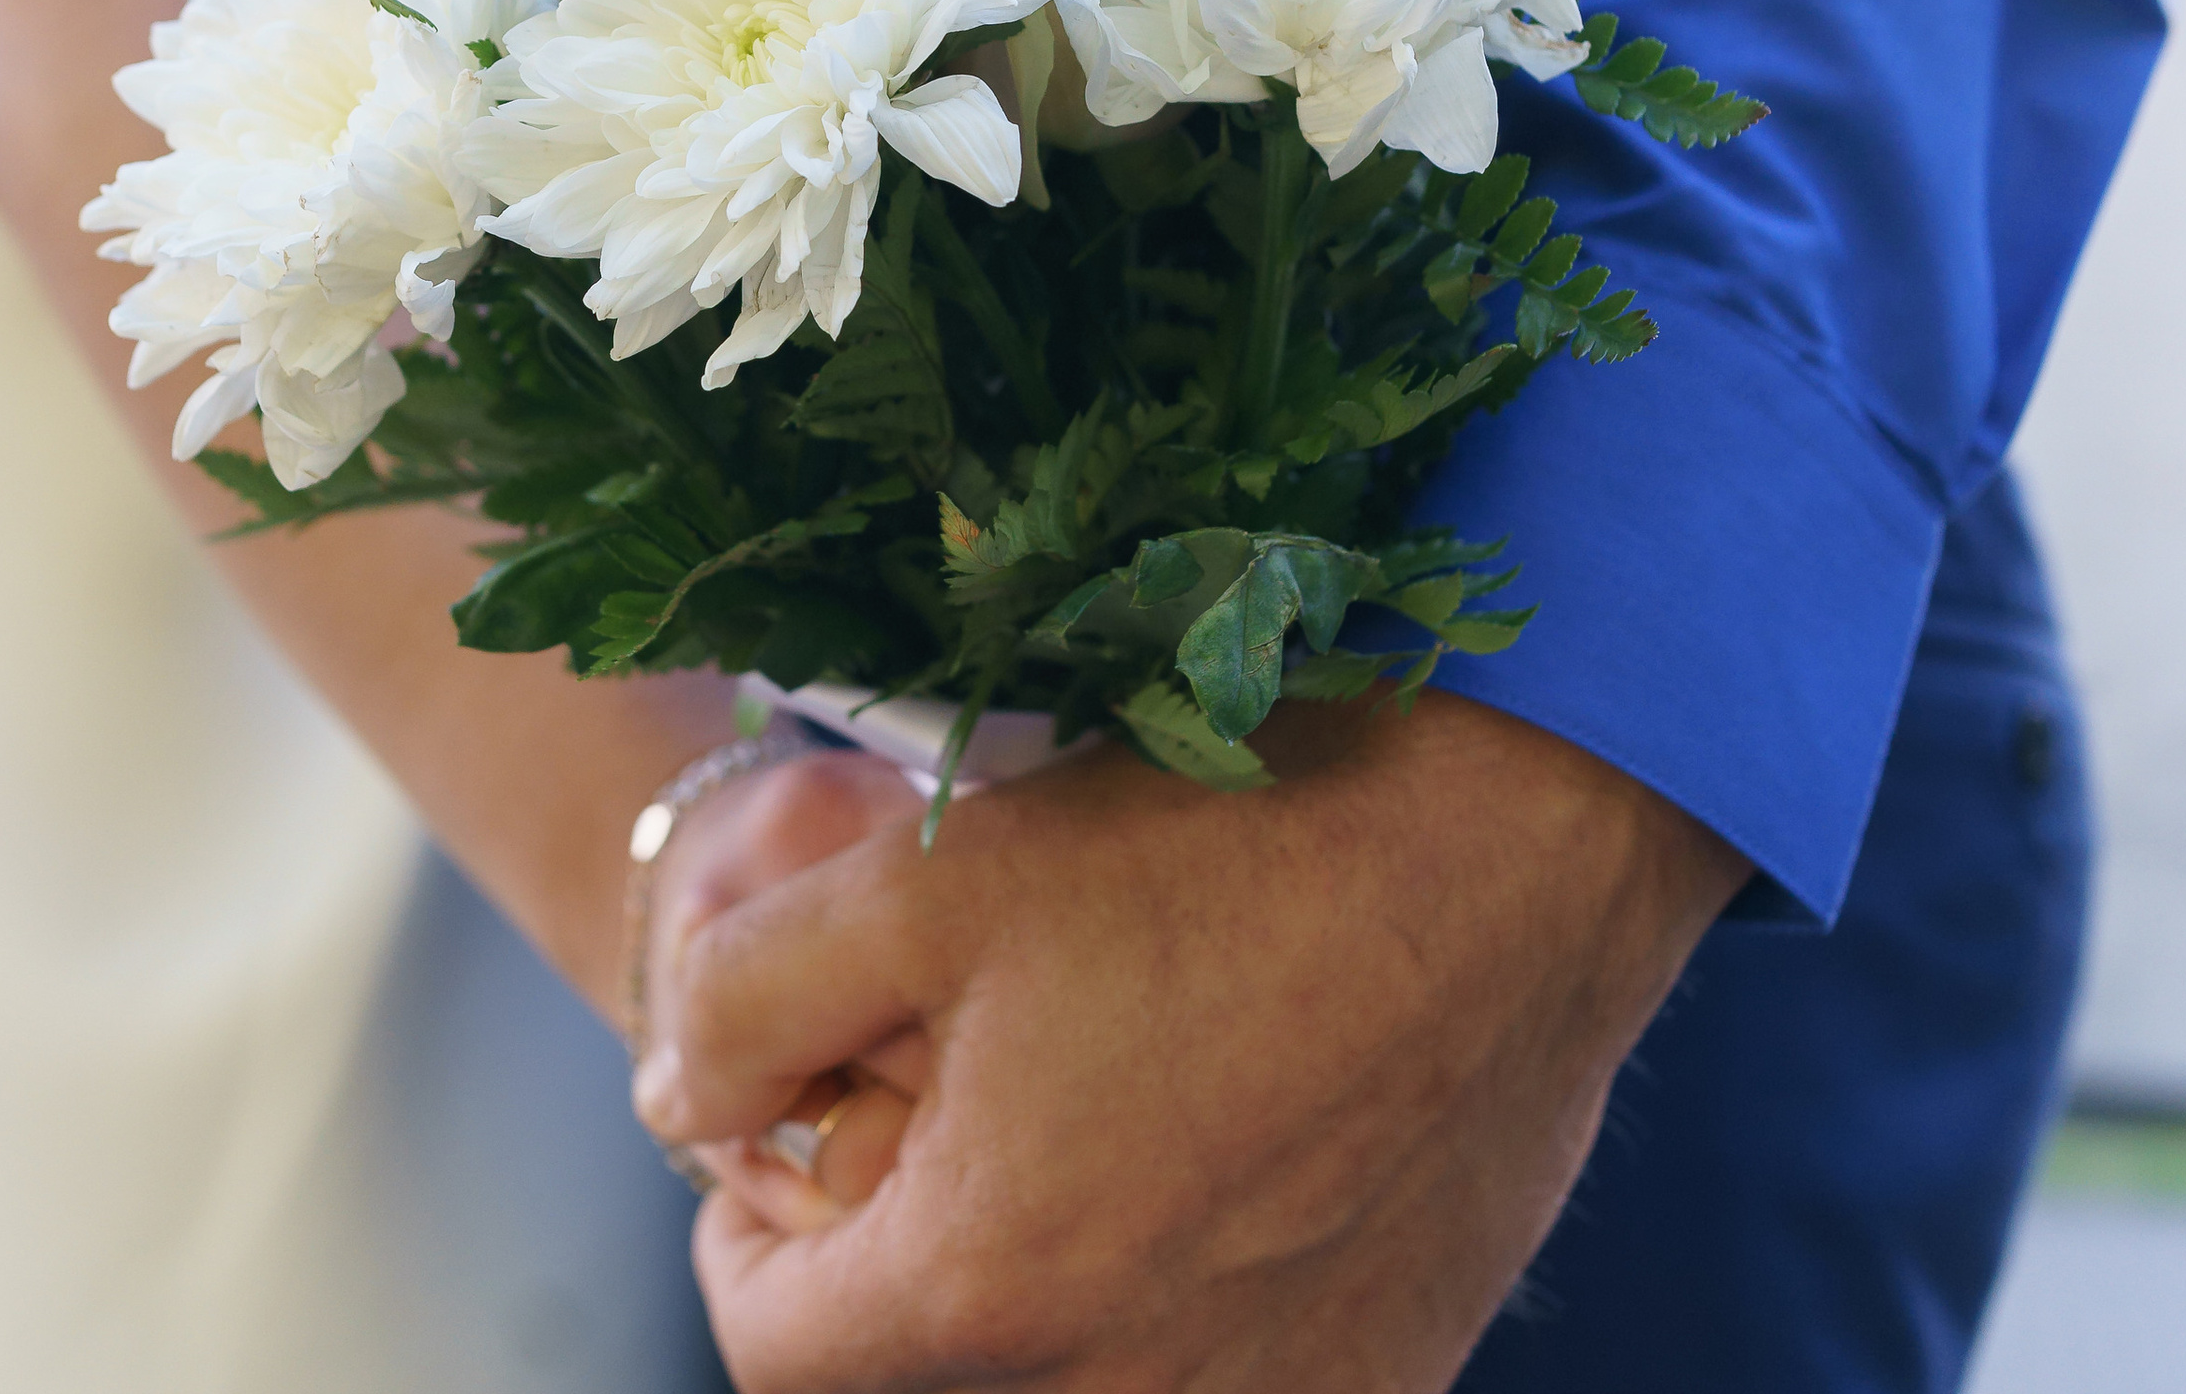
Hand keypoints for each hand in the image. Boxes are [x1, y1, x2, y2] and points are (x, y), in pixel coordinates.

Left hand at [639, 693, 1748, 1392]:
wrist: (1512, 847)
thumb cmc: (1218, 844)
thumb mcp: (925, 871)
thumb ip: (744, 1002)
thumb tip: (673, 1103)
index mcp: (997, 1293)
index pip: (777, 1354)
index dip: (743, 1240)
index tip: (777, 1153)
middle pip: (938, 1381)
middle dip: (899, 1271)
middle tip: (930, 1124)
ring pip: (1089, 1385)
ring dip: (1045, 1295)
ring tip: (1073, 1128)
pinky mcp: (1398, 1371)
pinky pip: (1237, 1373)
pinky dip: (1186, 1304)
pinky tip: (1213, 1160)